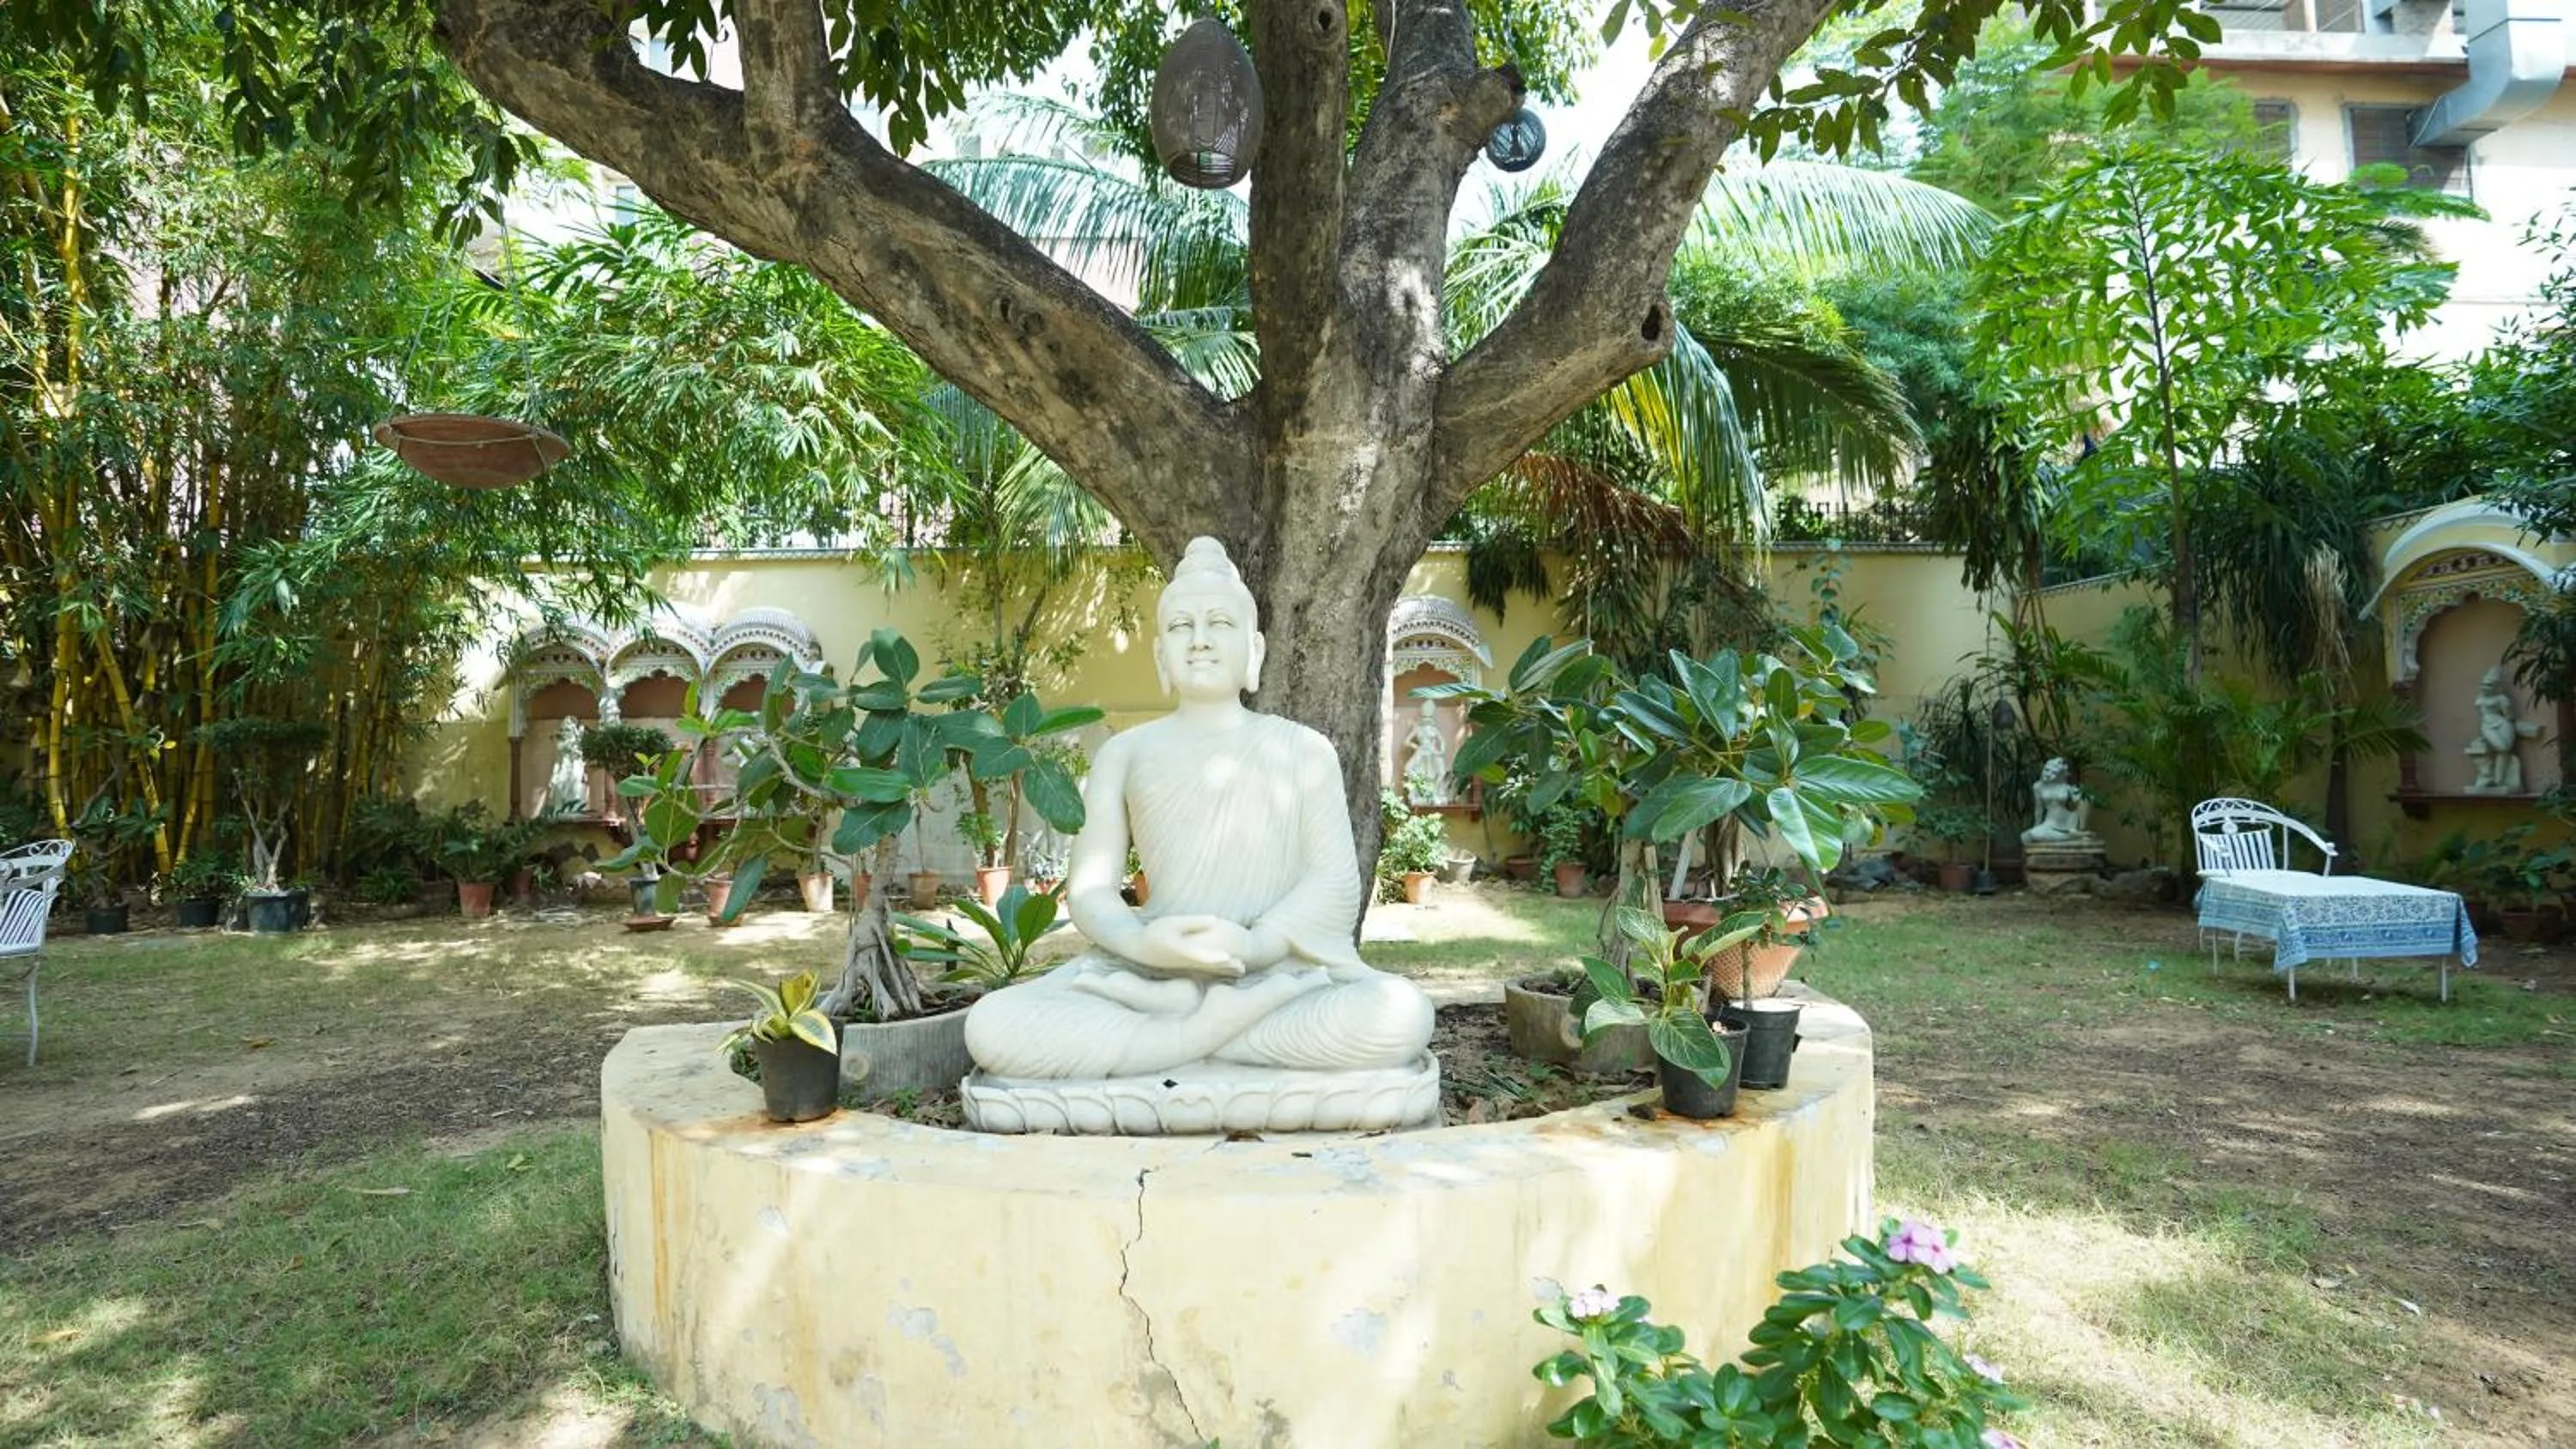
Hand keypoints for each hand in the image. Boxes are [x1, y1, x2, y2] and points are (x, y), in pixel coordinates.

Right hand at [1136, 914, 1253, 978]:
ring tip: (1242, 970)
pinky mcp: (1186, 969)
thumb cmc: (1155, 933)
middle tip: (1244, 967)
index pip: (1201, 955)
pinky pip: (1206, 973)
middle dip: (1227, 967)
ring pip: (1210, 971)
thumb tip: (1215, 920)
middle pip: (1210, 966)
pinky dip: (1219, 972)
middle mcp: (1186, 962)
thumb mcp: (1172, 923)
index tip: (1228, 957)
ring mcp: (1186, 968)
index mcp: (1182, 950)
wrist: (1138, 950)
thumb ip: (1194, 922)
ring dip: (1226, 971)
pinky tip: (1229, 971)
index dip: (1215, 957)